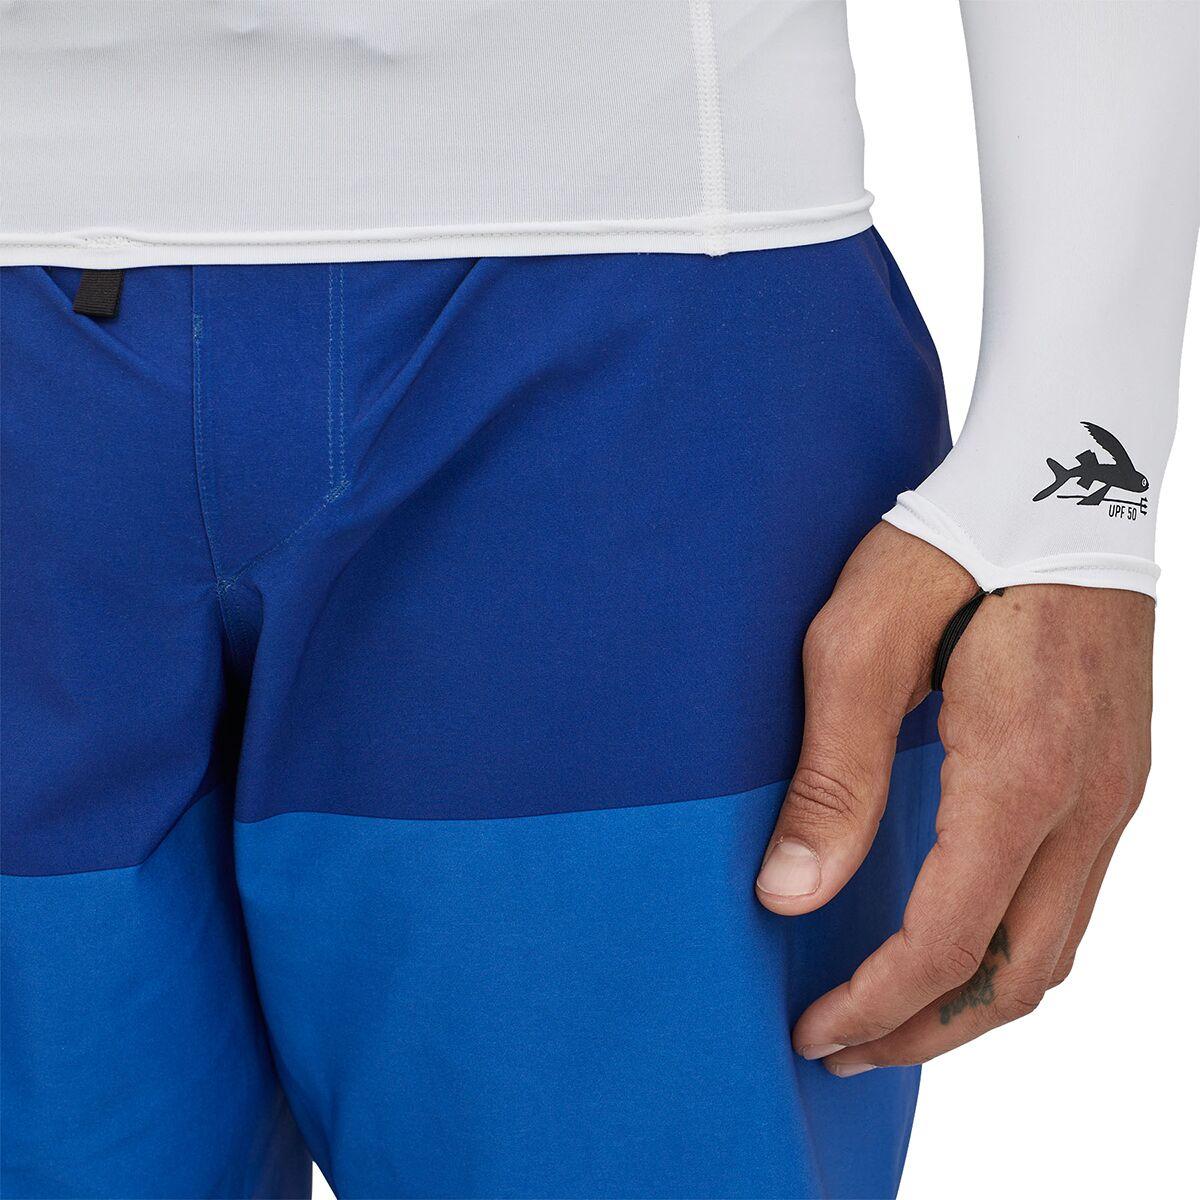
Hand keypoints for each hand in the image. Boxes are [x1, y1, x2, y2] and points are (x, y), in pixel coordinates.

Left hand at [756, 523, 1152, 1072]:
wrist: (1056, 479)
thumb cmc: (947, 551)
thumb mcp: (859, 649)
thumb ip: (832, 778)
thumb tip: (789, 894)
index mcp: (1018, 780)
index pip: (947, 943)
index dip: (877, 1004)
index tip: (814, 1032)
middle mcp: (1086, 805)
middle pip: (1019, 975)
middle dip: (930, 1029)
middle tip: (846, 1044)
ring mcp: (1114, 792)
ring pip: (1055, 944)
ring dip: (975, 995)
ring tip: (893, 1010)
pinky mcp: (1115, 771)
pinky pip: (1071, 895)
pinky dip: (1010, 942)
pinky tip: (955, 929)